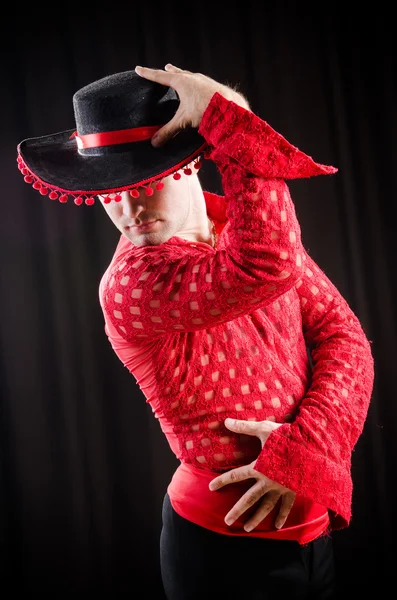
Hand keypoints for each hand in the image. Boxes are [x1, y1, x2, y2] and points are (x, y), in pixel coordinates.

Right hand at [134, 63, 249, 146]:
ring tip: (182, 75)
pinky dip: (196, 84)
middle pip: (177, 73)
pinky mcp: (213, 86)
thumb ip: (169, 131)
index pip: (160, 77)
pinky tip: (199, 89)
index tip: (138, 69)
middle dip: (170, 72)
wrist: (230, 107)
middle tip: (165, 68)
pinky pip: (200, 83)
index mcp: (181, 82)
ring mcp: (204, 81)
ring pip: (190, 77)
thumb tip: (155, 142)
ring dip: (184, 76)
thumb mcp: (184, 121)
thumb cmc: (206, 110)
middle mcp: (192, 78)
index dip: (148, 74)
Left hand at [209, 418, 295, 530]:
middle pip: (249, 499)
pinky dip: (282, 516)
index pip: (236, 475)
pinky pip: (286, 506)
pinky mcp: (293, 490)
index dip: (222, 481)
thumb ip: (244, 427)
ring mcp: (281, 488)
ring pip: (266, 507)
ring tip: (247, 529)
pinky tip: (277, 526)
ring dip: (256, 518)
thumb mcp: (264, 429)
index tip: (211, 488)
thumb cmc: (287, 437)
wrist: (312, 447)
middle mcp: (268, 481)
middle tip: (227, 521)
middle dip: (237, 511)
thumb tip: (226, 421)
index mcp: (259, 467)